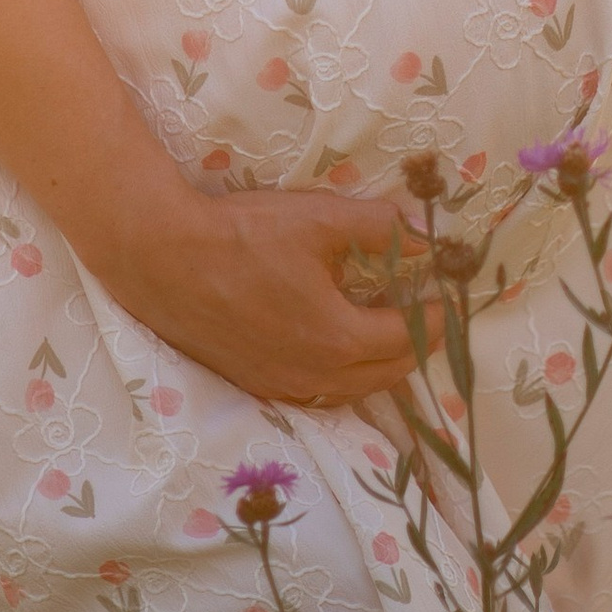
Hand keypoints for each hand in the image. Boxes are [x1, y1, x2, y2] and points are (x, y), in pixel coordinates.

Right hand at [95, 183, 432, 407]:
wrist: (163, 258)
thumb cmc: (243, 235)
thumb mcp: (319, 218)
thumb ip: (378, 227)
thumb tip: (422, 236)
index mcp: (338, 338)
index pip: (407, 337)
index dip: (432, 316)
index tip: (447, 296)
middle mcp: (315, 376)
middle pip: (385, 374)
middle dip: (413, 346)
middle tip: (424, 314)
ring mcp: (281, 385)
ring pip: (350, 390)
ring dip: (378, 366)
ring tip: (387, 333)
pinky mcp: (253, 383)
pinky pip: (315, 392)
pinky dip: (340, 377)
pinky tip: (336, 350)